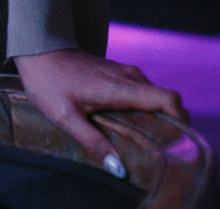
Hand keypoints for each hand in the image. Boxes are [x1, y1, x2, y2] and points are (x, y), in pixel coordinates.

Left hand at [16, 49, 188, 161]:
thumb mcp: (66, 118)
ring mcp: (124, 72)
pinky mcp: (117, 72)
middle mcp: (129, 76)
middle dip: (171, 125)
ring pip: (154, 96)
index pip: (167, 98)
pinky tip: (130, 127)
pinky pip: (142, 92)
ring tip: (148, 144)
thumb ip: (93, 142)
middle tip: (164, 153)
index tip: (181, 142)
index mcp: (121, 87)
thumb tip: (119, 170)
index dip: (182, 119)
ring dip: (157, 117)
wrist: (38, 49)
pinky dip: (145, 109)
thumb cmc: (50, 83)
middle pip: (165, 100)